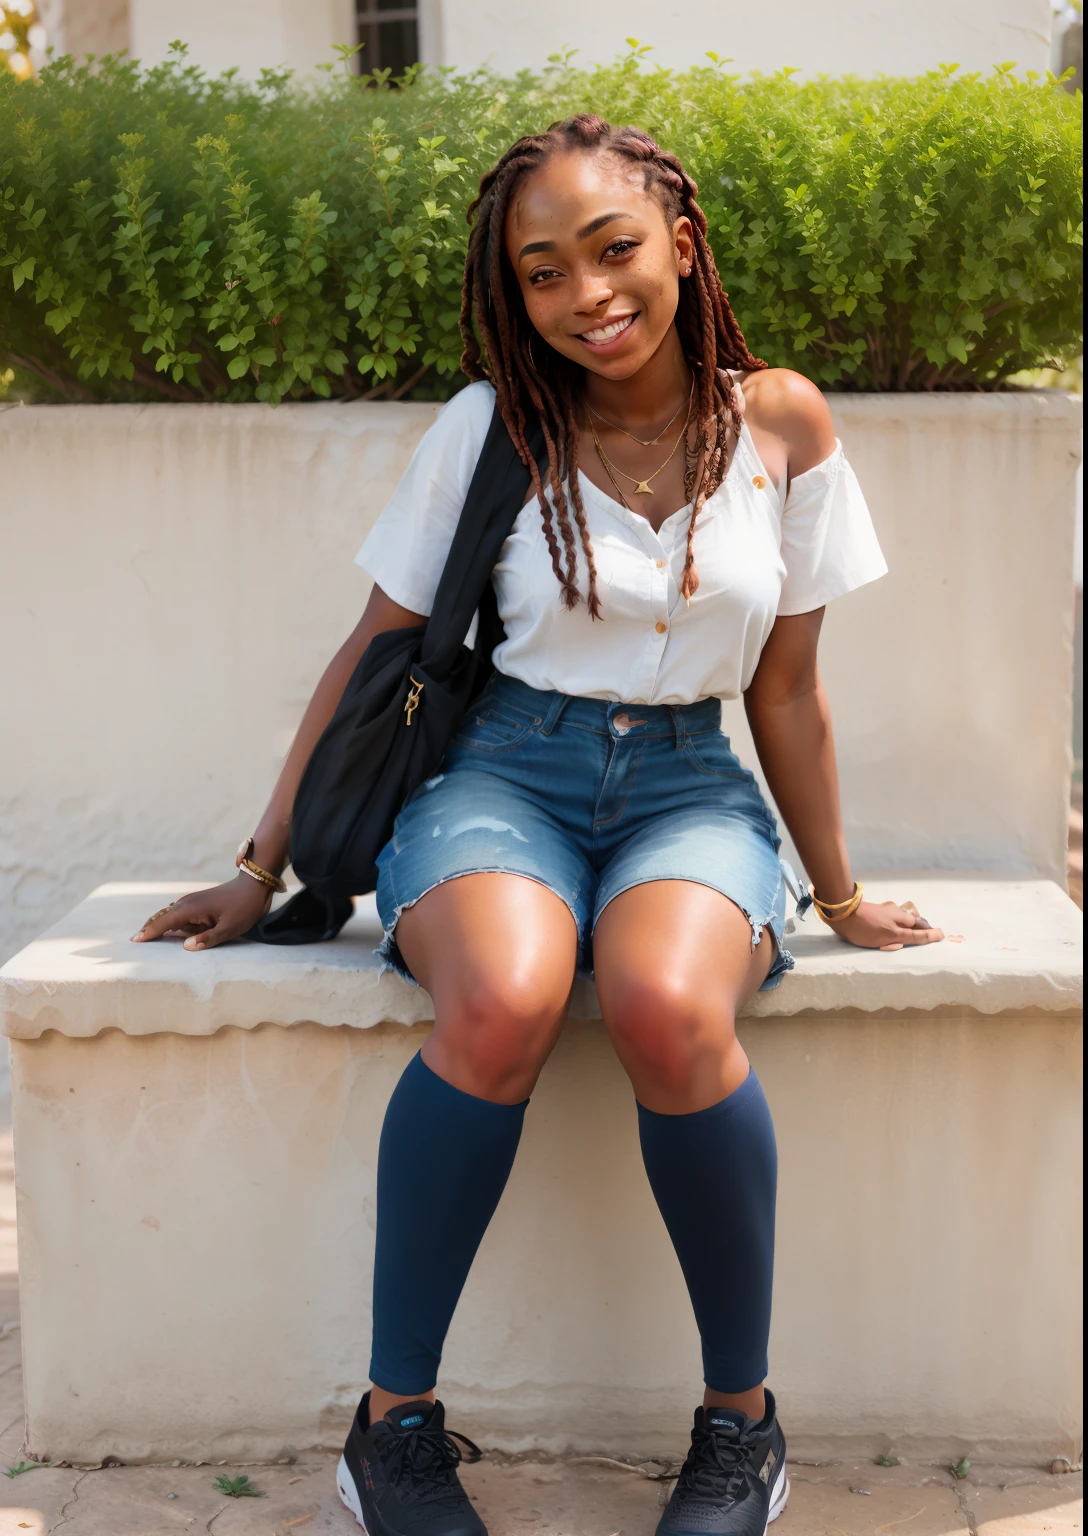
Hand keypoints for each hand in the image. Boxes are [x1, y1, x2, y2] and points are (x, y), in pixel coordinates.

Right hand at [131, 874, 272, 951]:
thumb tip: (186, 947)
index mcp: (191, 909)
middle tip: (133, 941)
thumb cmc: (244, 908)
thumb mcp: (229, 928)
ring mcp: (191, 902)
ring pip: (168, 916)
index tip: (134, 941)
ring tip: (145, 939)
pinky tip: (168, 933)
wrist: (254, 886)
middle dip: (148, 928)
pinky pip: (178, 915)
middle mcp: (186, 903)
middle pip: (161, 917)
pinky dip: (170, 923)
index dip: (149, 932)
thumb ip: (208, 939)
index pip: (163, 922)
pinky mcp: (197, 904)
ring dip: (158, 926)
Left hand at [830, 899, 943, 951]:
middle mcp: (894, 911)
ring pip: (899, 917)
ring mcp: (882, 910)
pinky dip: (894, 923)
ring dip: (906, 924)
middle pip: (910, 920)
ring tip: (911, 931)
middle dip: (919, 926)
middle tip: (927, 932)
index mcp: (900, 918)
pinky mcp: (872, 911)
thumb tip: (936, 934)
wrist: (841, 914)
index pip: (920, 926)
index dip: (929, 932)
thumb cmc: (867, 928)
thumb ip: (913, 936)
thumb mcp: (892, 935)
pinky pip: (888, 917)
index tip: (940, 935)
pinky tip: (890, 926)